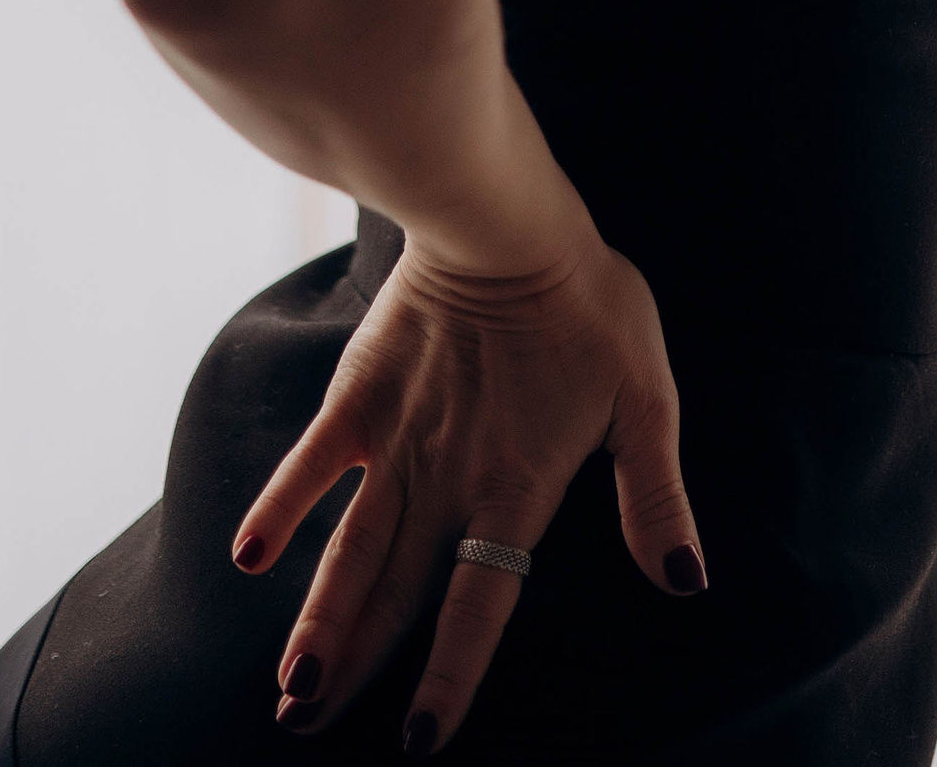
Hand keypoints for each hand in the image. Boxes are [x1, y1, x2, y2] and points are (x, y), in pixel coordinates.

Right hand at [233, 226, 706, 751]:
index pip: (478, 604)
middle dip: (357, 670)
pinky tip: (251, 556)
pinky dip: (281, 507)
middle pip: (396, 594)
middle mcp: (446, 481)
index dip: (450, 674)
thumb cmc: (589, 304)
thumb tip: (685, 581)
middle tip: (307, 731)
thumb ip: (654, 495)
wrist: (506, 221)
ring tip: (288, 688)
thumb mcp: (646, 399)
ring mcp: (395, 440)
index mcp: (515, 490)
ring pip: (350, 548)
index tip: (419, 740)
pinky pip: (312, 461)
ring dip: (319, 619)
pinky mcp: (359, 394)